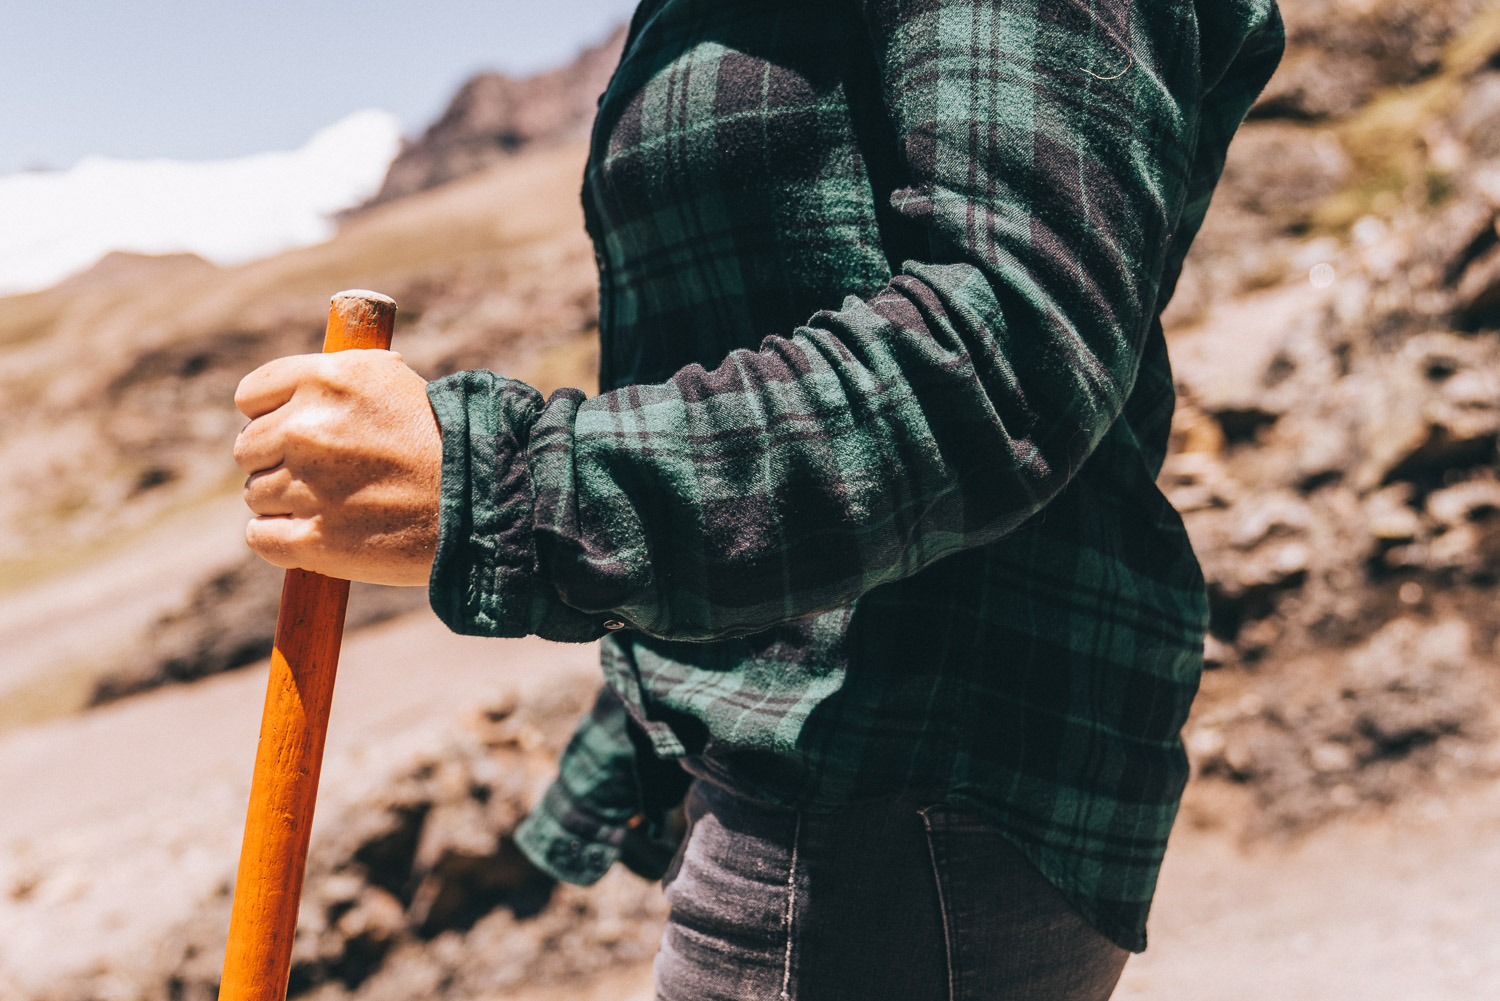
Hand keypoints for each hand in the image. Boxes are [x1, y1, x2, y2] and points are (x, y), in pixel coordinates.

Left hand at [233, 350, 441, 585]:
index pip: (251, 396)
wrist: (487, 505)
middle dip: (279, 460)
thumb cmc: (446, 443)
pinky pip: (260, 537)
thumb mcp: (393, 384)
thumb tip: (295, 386)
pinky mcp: (314, 541)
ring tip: (340, 505)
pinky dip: (281, 541)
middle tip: (326, 474)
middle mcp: (309, 428)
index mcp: (327, 379)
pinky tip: (316, 536)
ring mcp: (308, 486)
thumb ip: (336, 380)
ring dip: (286, 503)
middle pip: (248, 447)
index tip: (299, 431)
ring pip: (257, 495)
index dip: (273, 414)